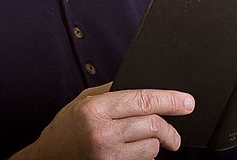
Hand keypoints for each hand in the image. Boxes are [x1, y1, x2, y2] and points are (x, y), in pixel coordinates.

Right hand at [12, 83, 194, 159]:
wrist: (48, 159)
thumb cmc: (66, 128)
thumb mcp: (84, 100)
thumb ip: (112, 91)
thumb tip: (144, 83)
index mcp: (96, 109)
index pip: (143, 101)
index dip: (170, 100)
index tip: (187, 102)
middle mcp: (103, 133)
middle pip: (153, 126)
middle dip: (170, 130)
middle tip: (175, 134)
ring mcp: (107, 156)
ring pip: (150, 148)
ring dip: (154, 145)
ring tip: (142, 141)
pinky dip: (143, 157)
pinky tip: (131, 152)